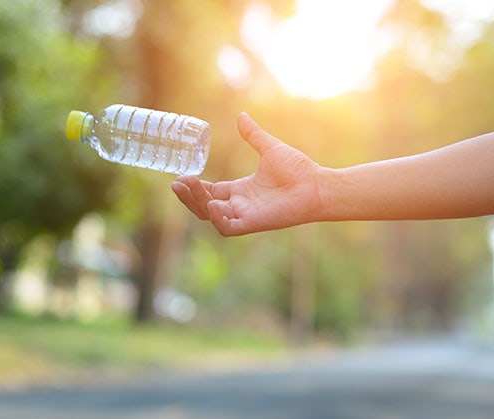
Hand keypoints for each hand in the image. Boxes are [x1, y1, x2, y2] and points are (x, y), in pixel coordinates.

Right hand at [171, 112, 324, 235]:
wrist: (316, 184)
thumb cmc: (298, 169)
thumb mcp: (269, 148)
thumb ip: (252, 135)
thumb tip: (241, 116)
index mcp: (241, 190)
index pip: (210, 192)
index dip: (194, 187)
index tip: (181, 177)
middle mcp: (240, 204)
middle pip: (204, 206)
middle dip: (189, 197)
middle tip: (177, 184)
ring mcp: (245, 215)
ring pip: (211, 216)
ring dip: (198, 204)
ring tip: (188, 188)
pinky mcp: (253, 224)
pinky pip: (227, 228)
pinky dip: (217, 218)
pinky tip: (212, 203)